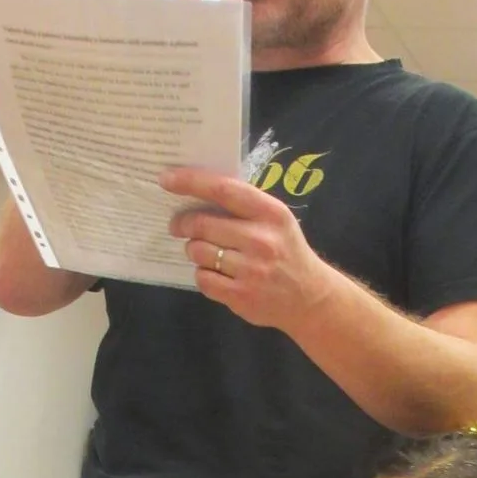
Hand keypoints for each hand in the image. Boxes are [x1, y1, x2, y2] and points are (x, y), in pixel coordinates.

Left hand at [164, 167, 335, 333]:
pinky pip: (203, 279)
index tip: (167, 179)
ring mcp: (251, 270)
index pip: (223, 189)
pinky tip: (215, 273)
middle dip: (183, 224)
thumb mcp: (276, 220)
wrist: (310, 298)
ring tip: (203, 252)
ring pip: (198, 252)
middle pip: (202, 224)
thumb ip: (244, 206)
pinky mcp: (241, 296)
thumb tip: (197, 193)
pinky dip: (203, 274)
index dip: (191, 182)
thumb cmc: (287, 252)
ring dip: (193, 250)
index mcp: (270, 213)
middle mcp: (261, 240)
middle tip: (178, 226)